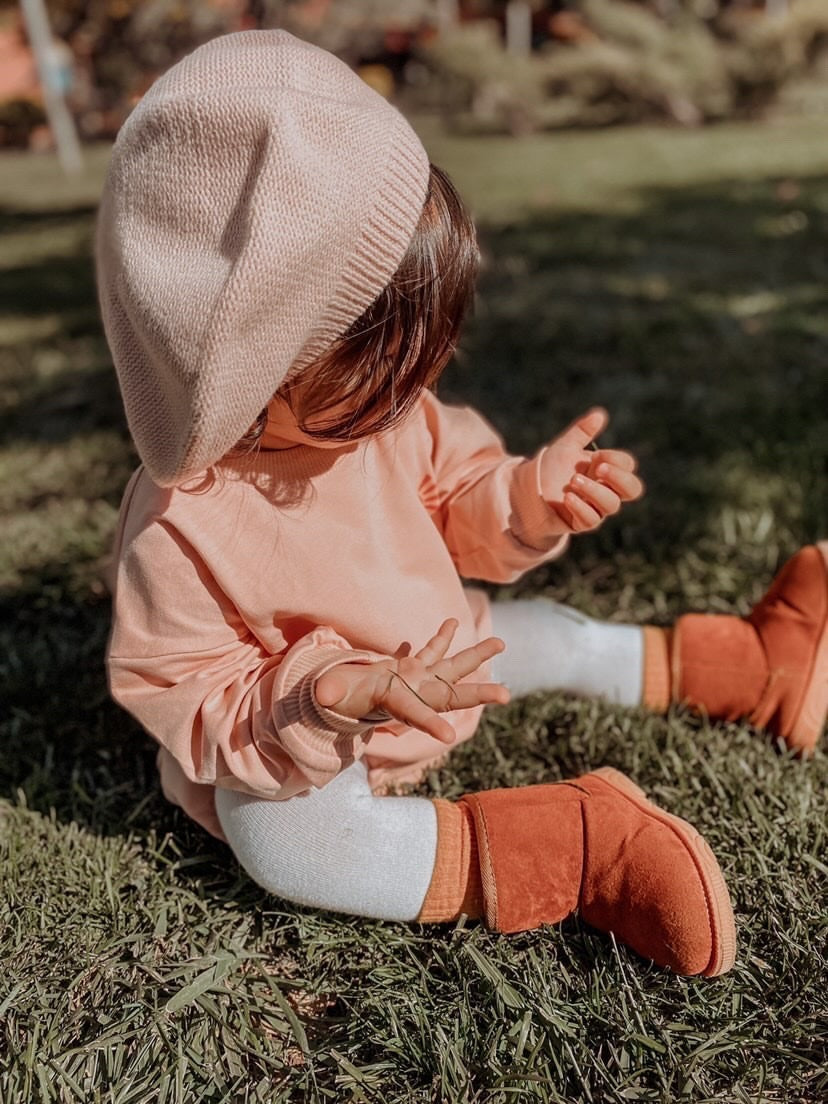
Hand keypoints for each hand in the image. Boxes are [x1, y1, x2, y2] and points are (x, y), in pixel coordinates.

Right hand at [314, 619, 509, 743]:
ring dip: (476, 656)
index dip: (430, 724)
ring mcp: (418, 679)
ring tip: (501, 642)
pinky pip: (432, 649)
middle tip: (506, 695)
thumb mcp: (335, 696)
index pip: (415, 714)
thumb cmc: (341, 699)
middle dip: (478, 694)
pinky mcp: (413, 666)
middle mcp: (415, 693)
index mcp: (397, 704)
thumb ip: (332, 693)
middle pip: (452, 694)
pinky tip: (453, 622)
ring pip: (453, 667)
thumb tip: (324, 693)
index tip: (449, 736)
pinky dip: (443, 637)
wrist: (349, 698)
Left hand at [539, 407, 643, 532]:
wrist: (529, 491)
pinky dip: (581, 507)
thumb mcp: (565, 446)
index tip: (597, 456)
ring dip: (595, 491)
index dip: (617, 460)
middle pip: (633, 489)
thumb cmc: (552, 468)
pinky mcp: (580, 523)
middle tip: (599, 468)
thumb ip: (582, 431)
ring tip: (574, 480)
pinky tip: (568, 497)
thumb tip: (599, 413)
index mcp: (607, 471)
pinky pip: (590, 520)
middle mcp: (606, 490)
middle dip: (619, 478)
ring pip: (611, 505)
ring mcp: (595, 508)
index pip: (627, 466)